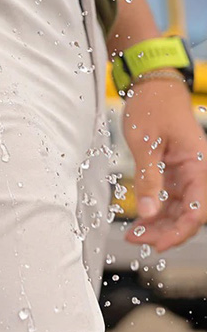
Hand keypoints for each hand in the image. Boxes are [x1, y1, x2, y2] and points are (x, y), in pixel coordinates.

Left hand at [122, 75, 206, 251]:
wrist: (153, 86)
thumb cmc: (152, 107)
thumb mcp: (145, 143)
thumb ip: (148, 178)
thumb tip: (146, 212)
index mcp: (198, 165)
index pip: (198, 209)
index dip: (180, 231)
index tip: (158, 244)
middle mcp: (196, 172)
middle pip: (189, 214)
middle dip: (166, 232)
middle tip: (137, 240)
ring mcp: (185, 173)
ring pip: (179, 209)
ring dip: (159, 225)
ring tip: (134, 235)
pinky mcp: (173, 172)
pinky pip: (169, 199)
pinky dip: (155, 211)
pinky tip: (139, 221)